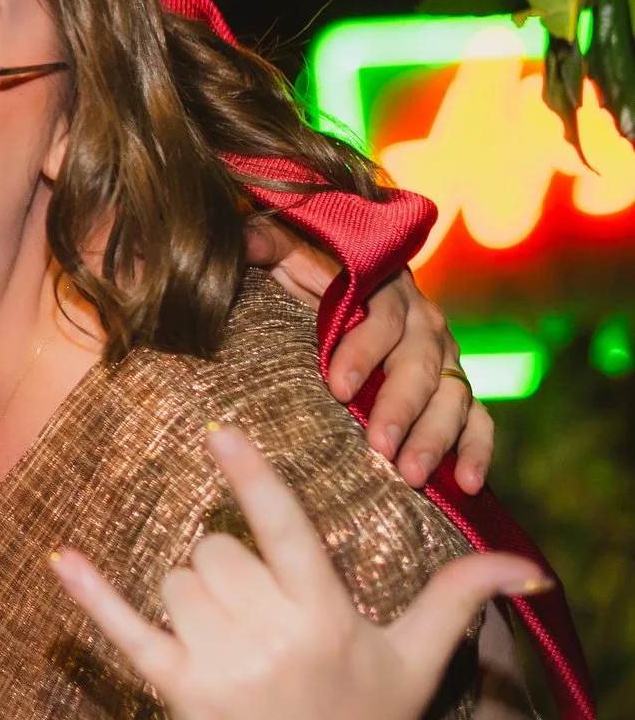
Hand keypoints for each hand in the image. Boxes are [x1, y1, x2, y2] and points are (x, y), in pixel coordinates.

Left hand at [51, 426, 542, 719]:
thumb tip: (524, 567)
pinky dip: (90, 595)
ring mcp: (224, 665)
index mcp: (327, 616)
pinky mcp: (180, 691)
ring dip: (191, 600)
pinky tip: (61, 559)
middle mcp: (275, 636)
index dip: (252, 478)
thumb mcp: (415, 660)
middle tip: (255, 617)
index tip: (220, 430)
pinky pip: (126, 629)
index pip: (285, 529)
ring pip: (176, 581)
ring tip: (228, 642)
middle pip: (214, 552)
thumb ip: (456, 599)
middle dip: (227, 572)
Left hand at [246, 219, 491, 491]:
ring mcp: (446, 359)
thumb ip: (270, 245)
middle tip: (379, 447)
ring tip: (411, 474)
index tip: (337, 388)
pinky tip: (468, 484)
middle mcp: (425, 324)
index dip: (362, 353)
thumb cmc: (313, 273)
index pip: (382, 321)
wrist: (355, 281)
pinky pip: (479, 420)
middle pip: (420, 366)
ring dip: (436, 437)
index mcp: (387, 291)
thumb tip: (241, 235)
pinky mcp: (457, 390)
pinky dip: (478, 451)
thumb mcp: (290, 253)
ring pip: (452, 397)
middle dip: (400, 408)